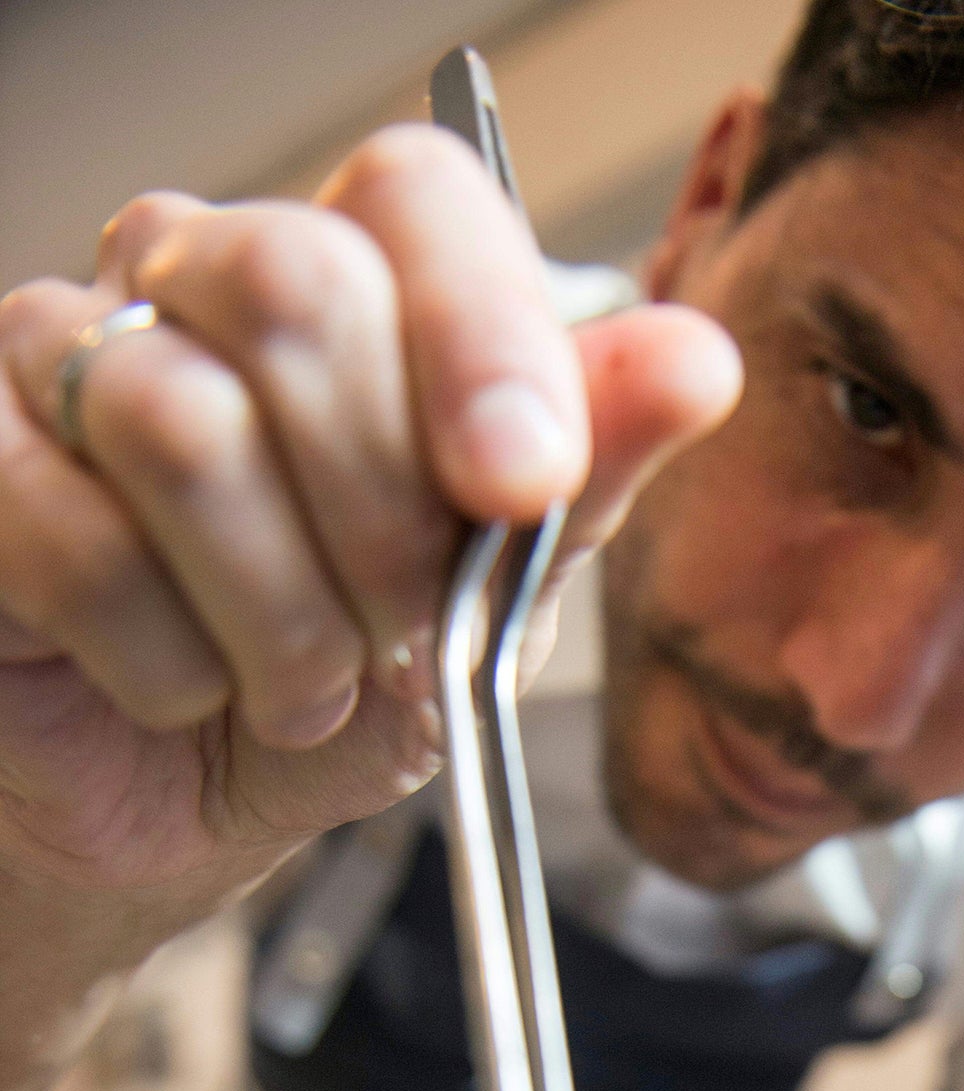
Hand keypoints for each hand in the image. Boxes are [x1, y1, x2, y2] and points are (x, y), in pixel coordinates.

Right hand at [0, 125, 739, 918]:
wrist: (194, 813)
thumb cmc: (341, 687)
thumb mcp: (493, 603)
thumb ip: (582, 479)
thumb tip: (691, 363)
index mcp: (350, 286)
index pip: (413, 196)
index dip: (480, 331)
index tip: (524, 481)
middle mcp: (195, 280)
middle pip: (302, 293)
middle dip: (381, 520)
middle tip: (395, 633)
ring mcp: (62, 360)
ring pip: (183, 426)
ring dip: (278, 617)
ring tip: (295, 682)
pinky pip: (77, 543)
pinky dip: (166, 665)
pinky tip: (181, 687)